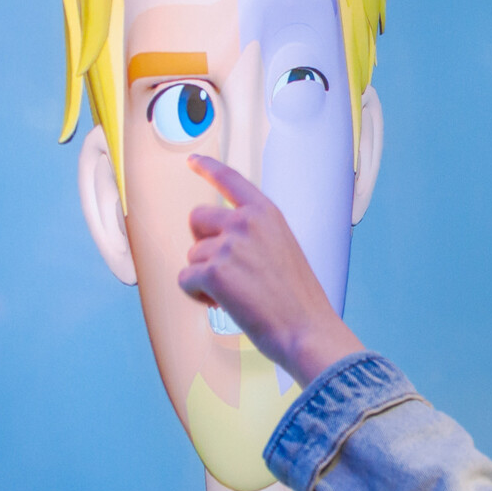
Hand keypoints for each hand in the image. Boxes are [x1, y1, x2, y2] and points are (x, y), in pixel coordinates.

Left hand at [178, 154, 363, 384]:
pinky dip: (197, 296)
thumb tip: (219, 242)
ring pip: (192, 256)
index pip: (231, 180)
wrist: (307, 329)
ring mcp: (229, 245)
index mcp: (267, 214)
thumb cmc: (298, 299)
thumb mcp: (283, 249)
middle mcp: (246, 222)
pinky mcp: (213, 271)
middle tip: (223, 269)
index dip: (207, 168)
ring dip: (205, 278)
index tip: (192, 161)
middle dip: (202, 244)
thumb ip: (254, 236)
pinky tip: (223, 304)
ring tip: (235, 294)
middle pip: (197, 219)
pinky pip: (185, 280)